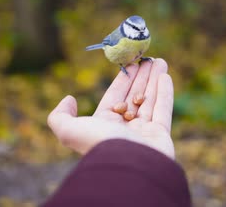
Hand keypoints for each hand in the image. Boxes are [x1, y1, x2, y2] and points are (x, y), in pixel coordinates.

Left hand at [47, 59, 174, 158]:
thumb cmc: (100, 144)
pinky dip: (165, 93)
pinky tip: (165, 76)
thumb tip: (69, 99)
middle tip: (147, 58)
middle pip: (133, 96)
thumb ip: (60, 116)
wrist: (128, 167)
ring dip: (154, 80)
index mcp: (105, 126)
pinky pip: (163, 110)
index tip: (130, 63)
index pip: (115, 97)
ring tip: (159, 61)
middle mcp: (124, 129)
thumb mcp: (69, 129)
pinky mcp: (161, 136)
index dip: (123, 80)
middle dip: (140, 77)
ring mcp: (143, 133)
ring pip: (150, 101)